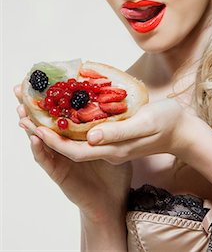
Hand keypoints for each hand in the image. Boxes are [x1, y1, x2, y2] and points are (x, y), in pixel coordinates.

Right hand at [14, 85, 131, 222]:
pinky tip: (34, 137)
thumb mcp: (115, 142)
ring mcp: (60, 160)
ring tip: (22, 111)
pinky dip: (40, 149)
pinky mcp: (59, 173)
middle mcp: (64, 146)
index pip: (59, 114)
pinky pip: (47, 160)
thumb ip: (113, 126)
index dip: (49, 100)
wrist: (112, 202)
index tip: (39, 82)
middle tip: (19, 91)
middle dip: (31, 108)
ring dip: (30, 125)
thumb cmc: (114, 174)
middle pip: (44, 123)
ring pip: (41, 139)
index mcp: (76, 137)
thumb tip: (117, 101)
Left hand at [17, 96, 199, 165]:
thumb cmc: (168, 123)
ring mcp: (114, 145)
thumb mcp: (144, 124)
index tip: (35, 127)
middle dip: (51, 133)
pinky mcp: (118, 138)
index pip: (75, 151)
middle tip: (32, 115)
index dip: (54, 140)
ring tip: (45, 111)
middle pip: (73, 146)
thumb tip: (90, 137)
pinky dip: (76, 123)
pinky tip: (71, 109)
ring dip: (61, 127)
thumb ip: (118, 132)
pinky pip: (91, 133)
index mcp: (114, 149)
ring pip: (80, 140)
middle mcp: (110, 150)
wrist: (185, 130)